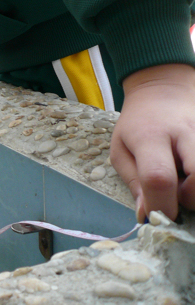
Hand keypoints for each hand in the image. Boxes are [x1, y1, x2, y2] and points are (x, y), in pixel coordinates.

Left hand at [110, 64, 194, 221]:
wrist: (162, 93)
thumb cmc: (136, 125)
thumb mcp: (121, 150)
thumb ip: (134, 183)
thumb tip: (146, 215)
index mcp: (150, 136)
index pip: (158, 176)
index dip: (161, 204)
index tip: (157, 215)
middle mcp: (184, 134)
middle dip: (190, 198)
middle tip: (176, 197)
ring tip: (185, 184)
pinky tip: (191, 175)